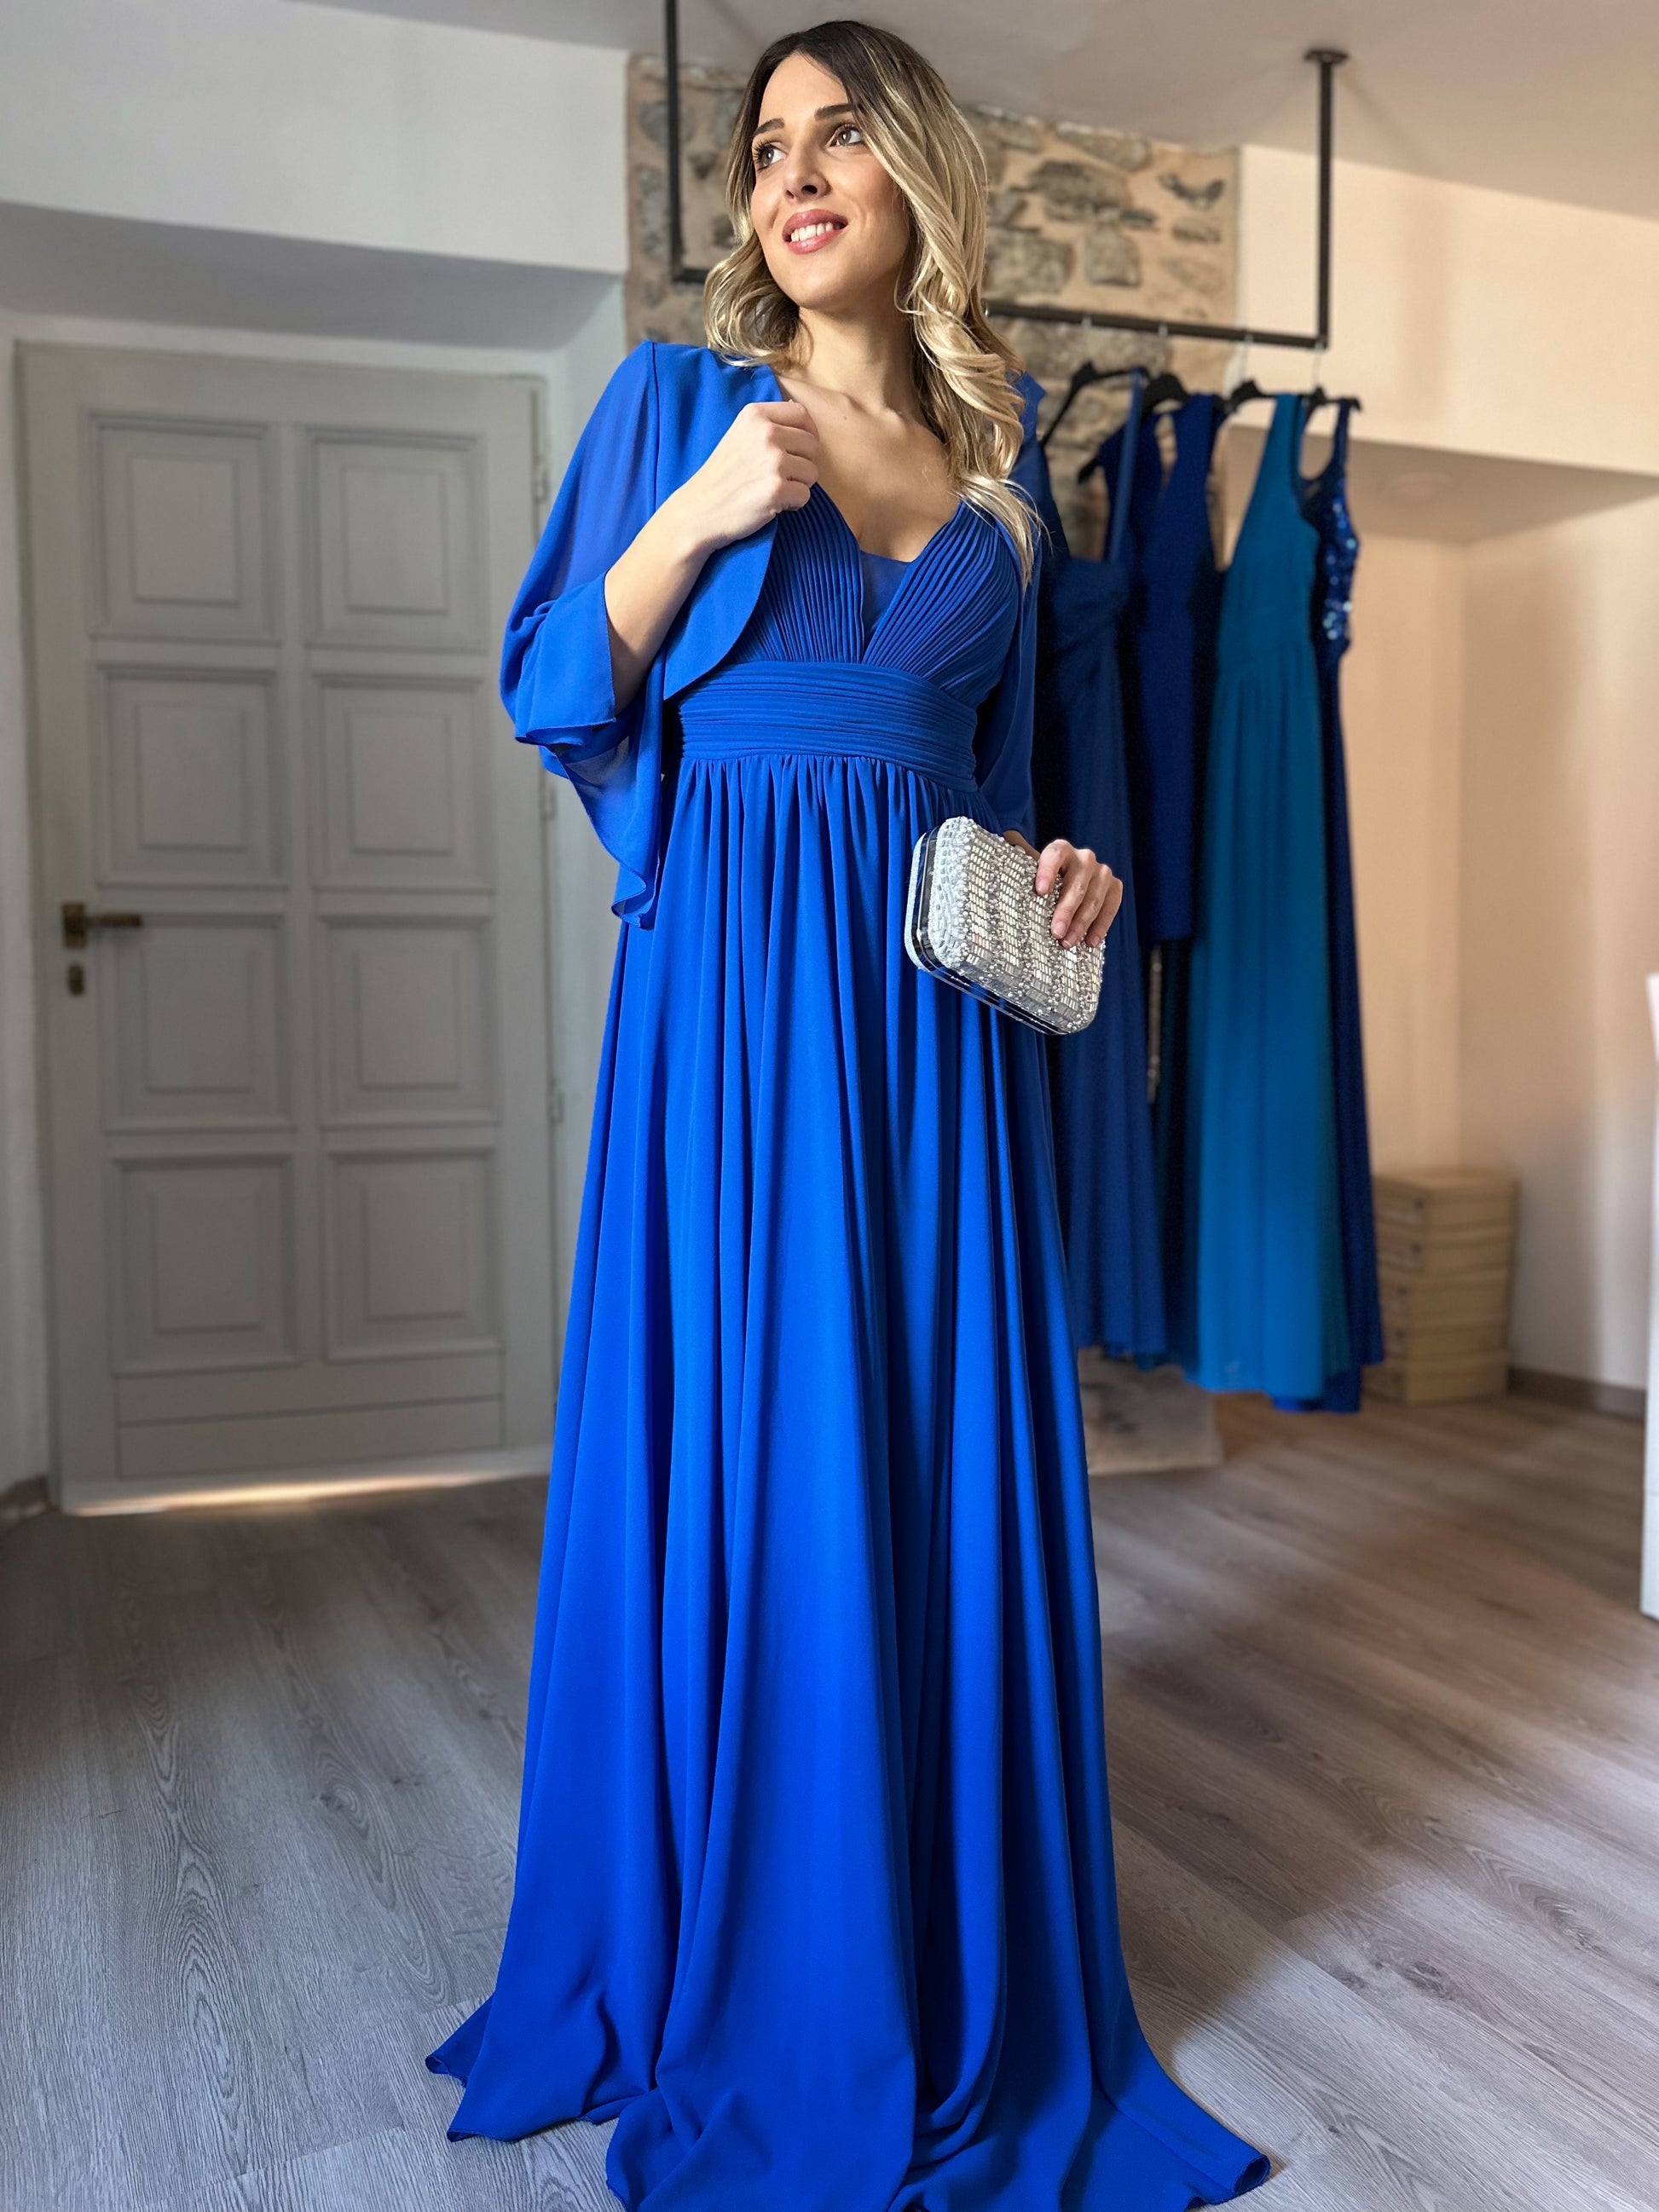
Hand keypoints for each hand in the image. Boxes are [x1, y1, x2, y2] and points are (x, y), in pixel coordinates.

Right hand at [671, 401, 819, 554]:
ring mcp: (773, 461)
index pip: (802, 415)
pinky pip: (805, 496)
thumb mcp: (739, 434)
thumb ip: (768, 423)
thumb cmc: (722, 474)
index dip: (808, 433)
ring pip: (812, 472)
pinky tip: (773, 503)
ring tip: (774, 489)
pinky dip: (793, 504)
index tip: (800, 449)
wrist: (699, 509)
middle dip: (803, 463)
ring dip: (799, 485)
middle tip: (781, 476)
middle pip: (812, 445)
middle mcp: (767, 433)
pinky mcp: (776, 489)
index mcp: (756, 415)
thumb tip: (798, 412)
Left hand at [1004, 829, 1121, 948]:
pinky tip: (1090, 942)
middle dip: (1066, 911)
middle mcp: (1084, 858)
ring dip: (1081, 924)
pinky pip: (1111, 906)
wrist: (1068, 881)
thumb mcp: (1030, 877)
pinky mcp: (1114, 887)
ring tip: (1068, 943)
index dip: (1047, 872)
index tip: (1040, 892)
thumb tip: (987, 887)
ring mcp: (1101, 872)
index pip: (1054, 856)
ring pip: (1093, 899)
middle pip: (1076, 885)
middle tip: (1056, 933)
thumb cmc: (1043, 883)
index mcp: (1060, 850)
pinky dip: (1101, 925)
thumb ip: (1016, 878)